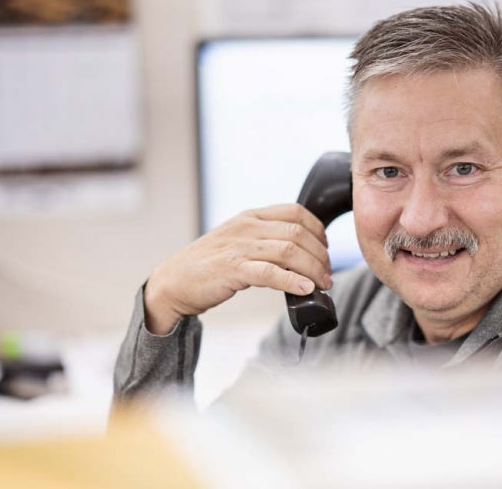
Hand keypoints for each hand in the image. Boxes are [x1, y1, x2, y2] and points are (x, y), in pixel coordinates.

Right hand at [143, 204, 331, 334]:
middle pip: (298, 233)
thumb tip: (300, 251)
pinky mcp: (232, 269)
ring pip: (289, 251)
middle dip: (320, 254)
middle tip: (328, 273)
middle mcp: (247, 227)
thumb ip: (264, 239)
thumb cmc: (208, 265)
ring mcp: (239, 247)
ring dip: (313, 269)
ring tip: (323, 283)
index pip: (295, 213)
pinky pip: (270, 272)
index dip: (318, 230)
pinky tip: (305, 289)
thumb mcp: (238, 240)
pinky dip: (292, 281)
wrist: (173, 282)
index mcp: (250, 217)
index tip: (325, 249)